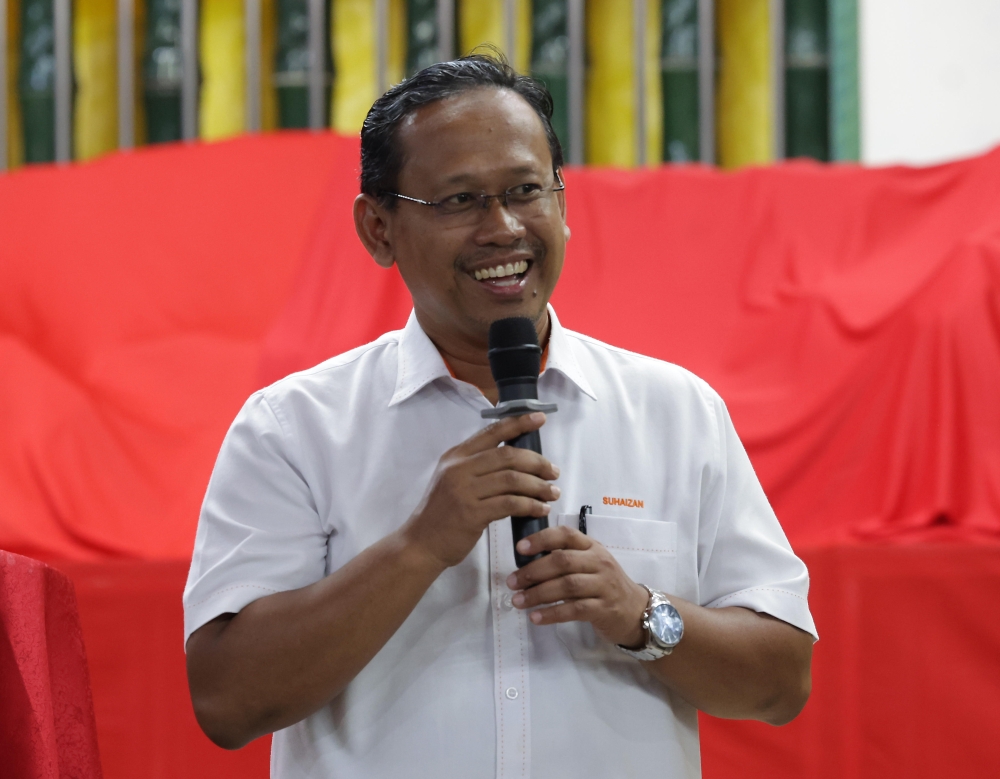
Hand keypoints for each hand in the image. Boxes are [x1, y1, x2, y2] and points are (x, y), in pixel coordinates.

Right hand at [401, 412, 560, 569]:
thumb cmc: (442, 513)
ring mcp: (464, 490)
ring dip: (538, 486)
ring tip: (552, 493)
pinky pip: (510, 503)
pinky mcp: (471, 513)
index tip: (540, 417)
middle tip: (554, 472)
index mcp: (456, 455)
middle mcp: (458, 468)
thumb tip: (517, 459)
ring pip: (512, 479)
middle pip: (508, 455)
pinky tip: (540, 509)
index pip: (492, 432)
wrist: (421, 544)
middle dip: (537, 462)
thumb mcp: (453, 480)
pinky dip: (530, 505)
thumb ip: (477, 467)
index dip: (518, 423)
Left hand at [504, 526, 650, 647]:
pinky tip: (536, 617)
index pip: (566, 534)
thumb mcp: (590, 563)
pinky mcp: (604, 608)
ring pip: (566, 586)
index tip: (520, 548)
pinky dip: (552, 614)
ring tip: (518, 601)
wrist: (636, 610)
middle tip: (512, 582)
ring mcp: (604, 585)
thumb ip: (566, 558)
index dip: (542, 539)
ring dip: (538, 594)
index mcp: (592, 546)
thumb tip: (526, 560)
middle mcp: (599, 562)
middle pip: (562, 561)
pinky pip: (574, 610)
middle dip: (533, 571)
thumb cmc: (604, 584)